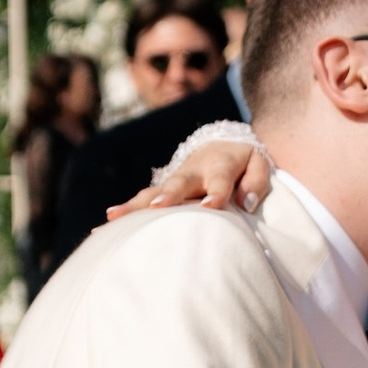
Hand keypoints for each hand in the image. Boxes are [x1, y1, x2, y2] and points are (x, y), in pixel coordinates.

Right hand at [113, 133, 273, 219]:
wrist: (221, 144)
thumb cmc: (243, 162)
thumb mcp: (259, 164)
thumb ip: (256, 182)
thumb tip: (246, 204)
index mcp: (220, 165)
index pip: (219, 179)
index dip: (216, 192)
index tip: (213, 206)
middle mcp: (193, 171)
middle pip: (179, 183)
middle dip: (168, 195)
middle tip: (159, 207)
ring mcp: (175, 181)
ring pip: (154, 192)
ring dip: (136, 205)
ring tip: (115, 217)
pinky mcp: (163, 191)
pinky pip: (144, 201)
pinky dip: (127, 211)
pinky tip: (108, 223)